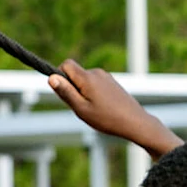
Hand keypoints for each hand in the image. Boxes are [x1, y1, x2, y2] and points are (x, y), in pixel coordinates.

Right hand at [47, 60, 179, 155]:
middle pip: (75, 73)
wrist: (135, 122)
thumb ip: (65, 92)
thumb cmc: (107, 118)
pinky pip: (96, 84)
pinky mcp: (112, 83)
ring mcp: (106, 77)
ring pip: (85, 80)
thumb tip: (51, 77)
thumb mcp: (81, 109)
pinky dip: (94, 93)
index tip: (65, 92)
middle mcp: (97, 73)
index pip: (66, 64)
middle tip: (81, 106)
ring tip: (94, 109)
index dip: (60, 76)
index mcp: (88, 77)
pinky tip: (103, 108)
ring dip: (83, 92)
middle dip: (72, 87)